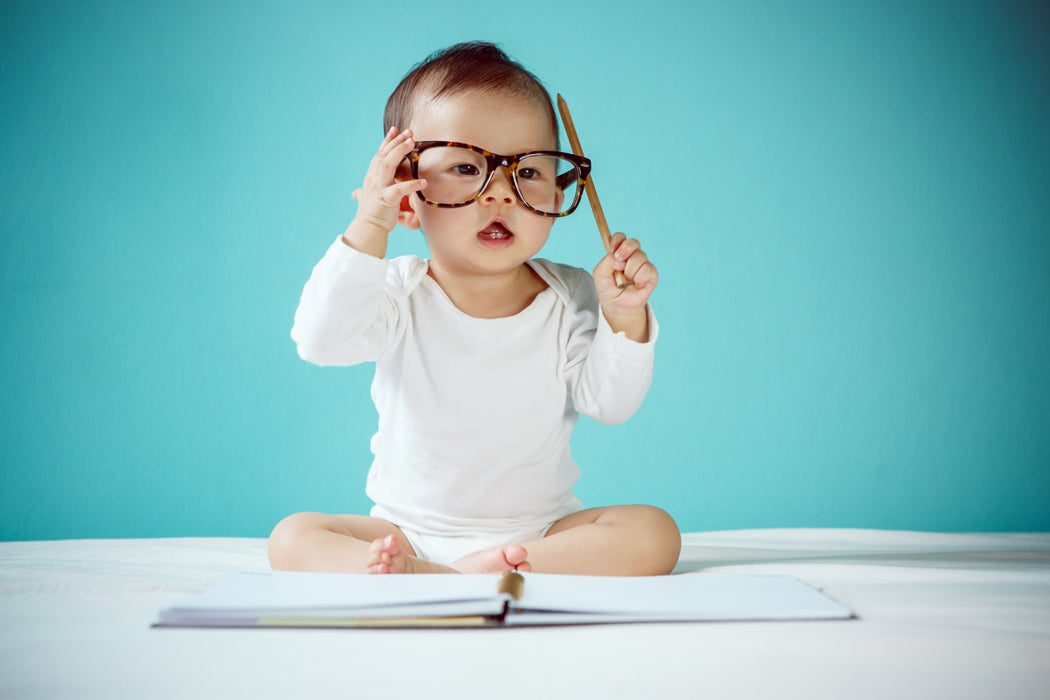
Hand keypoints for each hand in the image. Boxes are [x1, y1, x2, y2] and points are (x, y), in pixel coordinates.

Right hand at [342, 127, 425, 255]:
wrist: (367, 229)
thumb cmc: (371, 215)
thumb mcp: (368, 199)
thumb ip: (365, 192)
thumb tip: (356, 192)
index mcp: (371, 177)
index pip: (379, 155)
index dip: (387, 141)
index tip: (396, 129)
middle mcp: (373, 179)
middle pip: (384, 155)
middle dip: (396, 142)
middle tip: (409, 132)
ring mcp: (378, 188)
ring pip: (388, 165)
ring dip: (400, 152)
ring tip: (412, 143)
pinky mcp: (386, 200)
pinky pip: (399, 189)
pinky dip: (412, 185)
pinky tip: (423, 182)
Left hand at [592, 233, 657, 341]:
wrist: (618, 305)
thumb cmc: (609, 289)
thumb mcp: (600, 275)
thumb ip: (607, 262)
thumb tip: (620, 258)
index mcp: (619, 253)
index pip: (621, 237)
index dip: (617, 240)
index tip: (611, 249)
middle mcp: (632, 256)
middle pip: (633, 242)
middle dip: (625, 249)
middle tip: (619, 263)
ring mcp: (643, 264)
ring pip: (639, 257)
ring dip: (630, 270)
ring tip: (626, 281)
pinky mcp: (652, 274)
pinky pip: (647, 269)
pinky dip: (638, 278)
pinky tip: (636, 284)